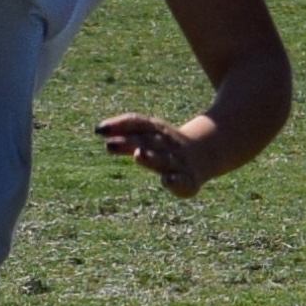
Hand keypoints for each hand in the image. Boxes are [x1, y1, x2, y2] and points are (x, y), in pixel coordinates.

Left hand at [95, 113, 213, 196]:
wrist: (206, 154)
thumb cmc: (166, 145)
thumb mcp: (148, 134)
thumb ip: (127, 132)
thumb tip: (99, 130)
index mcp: (158, 130)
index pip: (138, 123)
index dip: (119, 125)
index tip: (99, 131)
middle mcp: (168, 144)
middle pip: (148, 141)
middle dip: (130, 142)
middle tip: (110, 145)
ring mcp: (180, 162)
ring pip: (164, 159)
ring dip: (152, 157)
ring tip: (139, 155)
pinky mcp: (190, 180)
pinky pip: (183, 181)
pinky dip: (176, 181)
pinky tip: (166, 181)